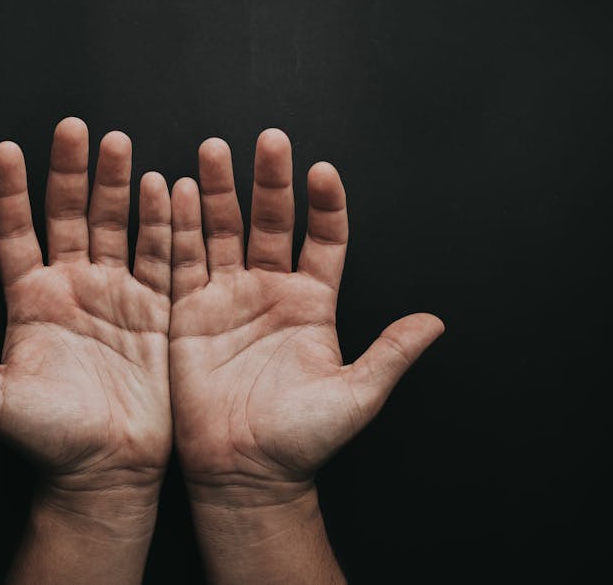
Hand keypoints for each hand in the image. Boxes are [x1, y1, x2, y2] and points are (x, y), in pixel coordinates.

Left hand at [0, 117, 172, 503]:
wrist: (107, 469)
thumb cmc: (48, 439)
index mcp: (30, 300)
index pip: (16, 233)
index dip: (10, 192)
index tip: (6, 150)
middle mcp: (71, 288)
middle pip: (69, 216)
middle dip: (71, 172)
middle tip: (75, 127)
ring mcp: (114, 295)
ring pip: (114, 226)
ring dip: (116, 185)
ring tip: (117, 145)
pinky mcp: (153, 310)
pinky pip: (158, 258)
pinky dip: (161, 224)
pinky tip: (163, 188)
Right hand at [169, 129, 444, 505]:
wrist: (244, 471)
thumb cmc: (301, 440)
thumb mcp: (356, 396)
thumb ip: (391, 353)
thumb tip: (436, 322)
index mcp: (312, 304)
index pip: (323, 240)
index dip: (325, 205)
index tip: (323, 171)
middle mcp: (270, 291)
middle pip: (271, 222)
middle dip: (269, 182)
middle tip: (268, 140)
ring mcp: (227, 298)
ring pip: (222, 232)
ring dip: (219, 192)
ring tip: (214, 150)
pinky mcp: (188, 313)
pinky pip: (182, 261)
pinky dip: (178, 227)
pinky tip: (176, 191)